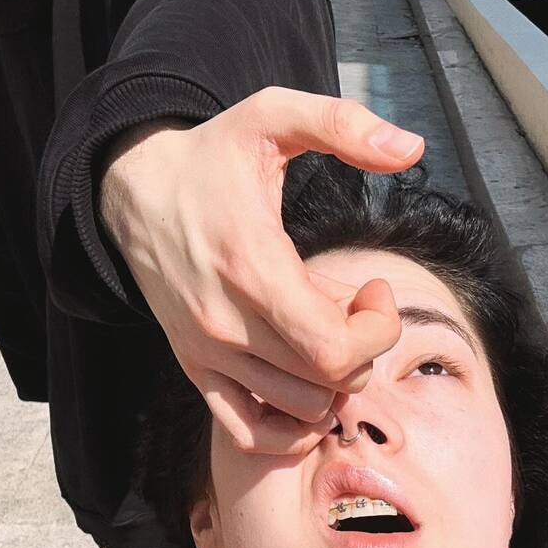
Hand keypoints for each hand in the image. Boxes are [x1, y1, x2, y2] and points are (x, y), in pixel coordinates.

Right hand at [100, 87, 423, 454]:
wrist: (133, 189)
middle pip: (328, 381)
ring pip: (302, 407)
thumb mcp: (273, 116)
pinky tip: (304, 375)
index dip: (379, 328)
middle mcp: (225, 323)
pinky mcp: (194, 367)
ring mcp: (206, 352)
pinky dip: (291, 422)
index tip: (374, 288)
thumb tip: (413, 148)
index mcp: (251, 266)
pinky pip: (250, 431)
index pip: (336, 350)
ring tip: (322, 323)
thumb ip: (343, 124)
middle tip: (355, 304)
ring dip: (331, 374)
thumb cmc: (212, 156)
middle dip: (363, 346)